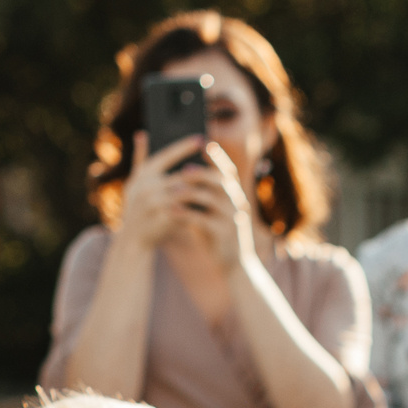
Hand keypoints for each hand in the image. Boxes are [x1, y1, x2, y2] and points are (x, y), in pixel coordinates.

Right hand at [113, 132, 207, 251]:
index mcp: (143, 174)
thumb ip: (139, 159)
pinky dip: (198, 207)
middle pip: (182, 176)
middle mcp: (147, 186)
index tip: (201, 139)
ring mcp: (154, 203)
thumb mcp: (134, 182)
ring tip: (219, 187)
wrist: (132, 239)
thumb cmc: (137, 208)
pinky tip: (211, 205)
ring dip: (203, 191)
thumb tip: (142, 134)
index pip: (166, 156)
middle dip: (201, 173)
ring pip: (187, 193)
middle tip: (219, 168)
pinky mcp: (163, 219)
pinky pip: (186, 210)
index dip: (184, 147)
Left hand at [172, 144, 260, 270]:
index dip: (217, 156)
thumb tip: (183, 170)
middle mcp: (237, 203)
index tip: (203, 144)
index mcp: (235, 194)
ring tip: (171, 191)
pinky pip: (203, 220)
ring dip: (189, 193)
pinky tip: (172, 211)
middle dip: (200, 174)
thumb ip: (204, 192)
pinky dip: (186, 214)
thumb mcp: (215, 210)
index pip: (228, 169)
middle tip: (183, 170)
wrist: (233, 263)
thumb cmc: (218, 232)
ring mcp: (232, 219)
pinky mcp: (224, 234)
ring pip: (210, 199)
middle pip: (220, 181)